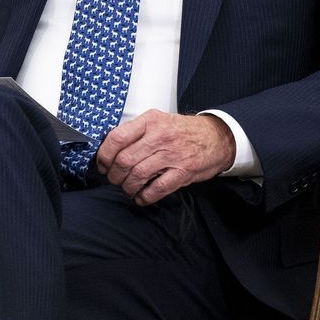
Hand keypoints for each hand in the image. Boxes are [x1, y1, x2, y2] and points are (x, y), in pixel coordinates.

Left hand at [96, 110, 235, 205]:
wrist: (217, 137)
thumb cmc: (184, 131)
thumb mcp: (158, 121)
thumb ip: (136, 132)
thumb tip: (110, 149)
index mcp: (149, 122)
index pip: (116, 138)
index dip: (104, 155)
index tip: (102, 165)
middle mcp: (160, 136)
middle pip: (124, 160)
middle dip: (114, 175)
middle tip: (114, 179)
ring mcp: (172, 154)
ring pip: (138, 175)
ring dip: (128, 187)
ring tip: (128, 189)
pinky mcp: (183, 171)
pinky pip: (158, 188)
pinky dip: (145, 197)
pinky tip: (141, 198)